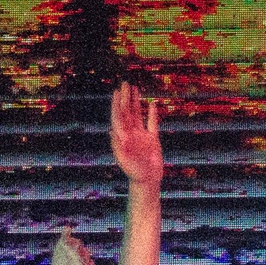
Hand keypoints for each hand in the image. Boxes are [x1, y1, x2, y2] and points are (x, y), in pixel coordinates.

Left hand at [110, 81, 163, 195]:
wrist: (147, 180)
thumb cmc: (133, 172)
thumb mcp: (123, 159)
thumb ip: (118, 145)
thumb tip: (112, 131)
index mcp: (122, 136)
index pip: (118, 116)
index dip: (117, 104)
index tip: (117, 92)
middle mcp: (130, 133)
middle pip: (127, 112)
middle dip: (125, 98)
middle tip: (125, 84)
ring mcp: (141, 135)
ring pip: (137, 114)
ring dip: (135, 102)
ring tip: (134, 89)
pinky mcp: (152, 139)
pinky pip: (152, 123)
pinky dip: (152, 113)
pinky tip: (151, 103)